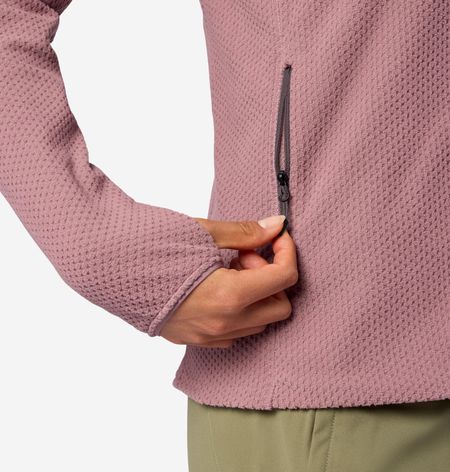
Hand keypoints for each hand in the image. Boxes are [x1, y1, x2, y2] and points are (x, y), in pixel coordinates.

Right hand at [159, 215, 297, 347]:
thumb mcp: (203, 232)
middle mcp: (221, 325)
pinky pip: (232, 333)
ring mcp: (205, 337)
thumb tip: (276, 226)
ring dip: (254, 294)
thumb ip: (245, 233)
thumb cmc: (148, 243)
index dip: (287, 251)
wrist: (101, 261)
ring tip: (226, 268)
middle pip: (279, 307)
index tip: (275, 235)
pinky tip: (214, 285)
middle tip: (245, 254)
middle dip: (272, 278)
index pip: (284, 279)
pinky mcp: (189, 339)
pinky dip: (237, 310)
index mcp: (228, 297)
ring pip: (258, 323)